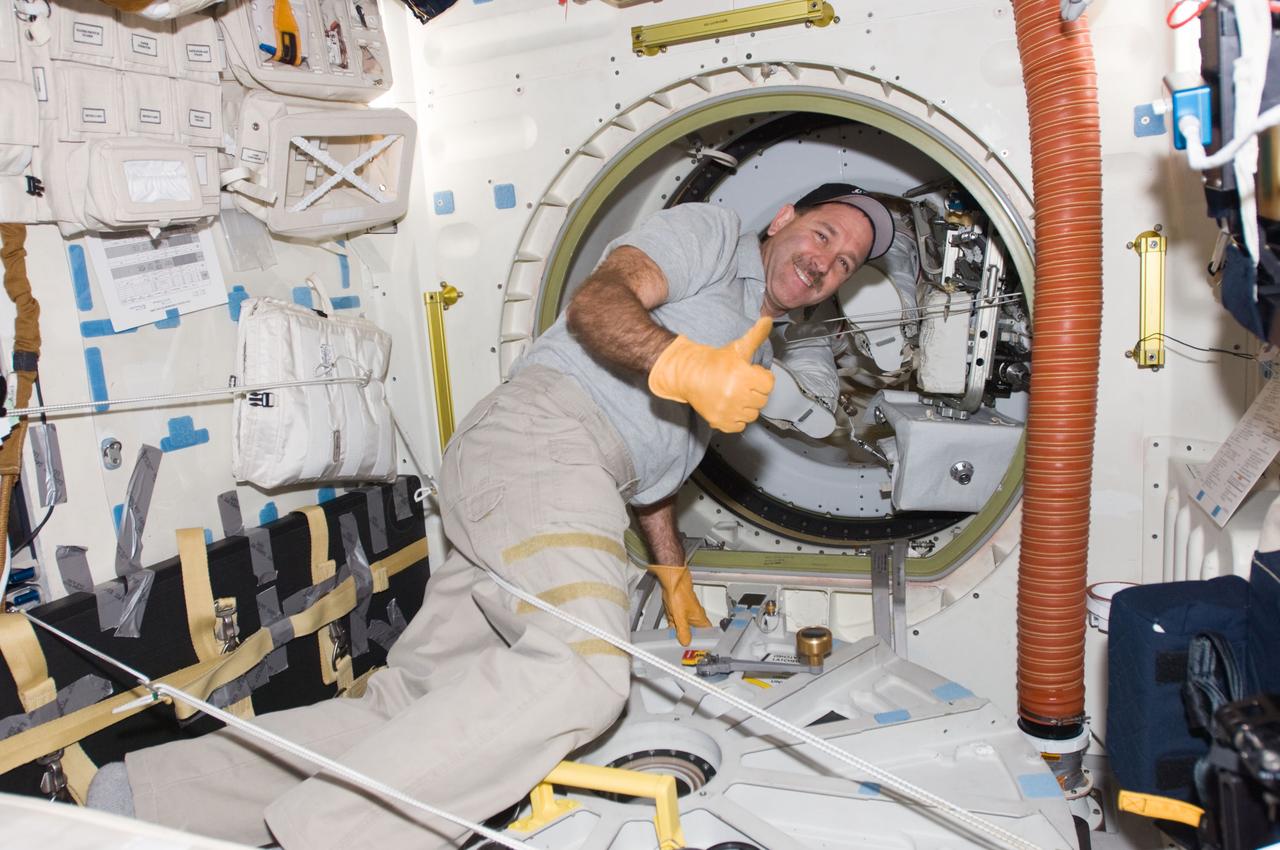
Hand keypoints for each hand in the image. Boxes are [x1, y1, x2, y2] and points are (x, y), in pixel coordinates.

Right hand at [648, 317, 775, 432]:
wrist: (688, 374)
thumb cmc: (714, 362)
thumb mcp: (737, 347)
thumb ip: (756, 336)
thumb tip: (768, 320)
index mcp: (743, 376)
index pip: (768, 383)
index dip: (761, 377)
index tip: (751, 373)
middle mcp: (736, 395)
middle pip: (762, 399)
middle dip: (754, 391)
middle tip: (742, 384)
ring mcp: (728, 411)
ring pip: (752, 414)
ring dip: (747, 405)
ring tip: (736, 395)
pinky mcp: (720, 422)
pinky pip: (740, 426)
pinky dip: (737, 418)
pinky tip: (730, 406)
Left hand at [648, 564, 711, 645]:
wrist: (672, 579)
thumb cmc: (679, 593)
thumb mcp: (680, 617)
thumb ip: (683, 631)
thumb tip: (685, 642)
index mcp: (700, 618)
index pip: (707, 632)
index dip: (704, 640)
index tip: (699, 647)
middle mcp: (695, 614)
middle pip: (694, 630)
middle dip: (688, 636)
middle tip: (683, 644)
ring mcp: (687, 610)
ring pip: (685, 624)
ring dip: (679, 629)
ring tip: (674, 635)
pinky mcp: (680, 606)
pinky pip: (678, 617)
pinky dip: (673, 621)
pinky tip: (669, 623)